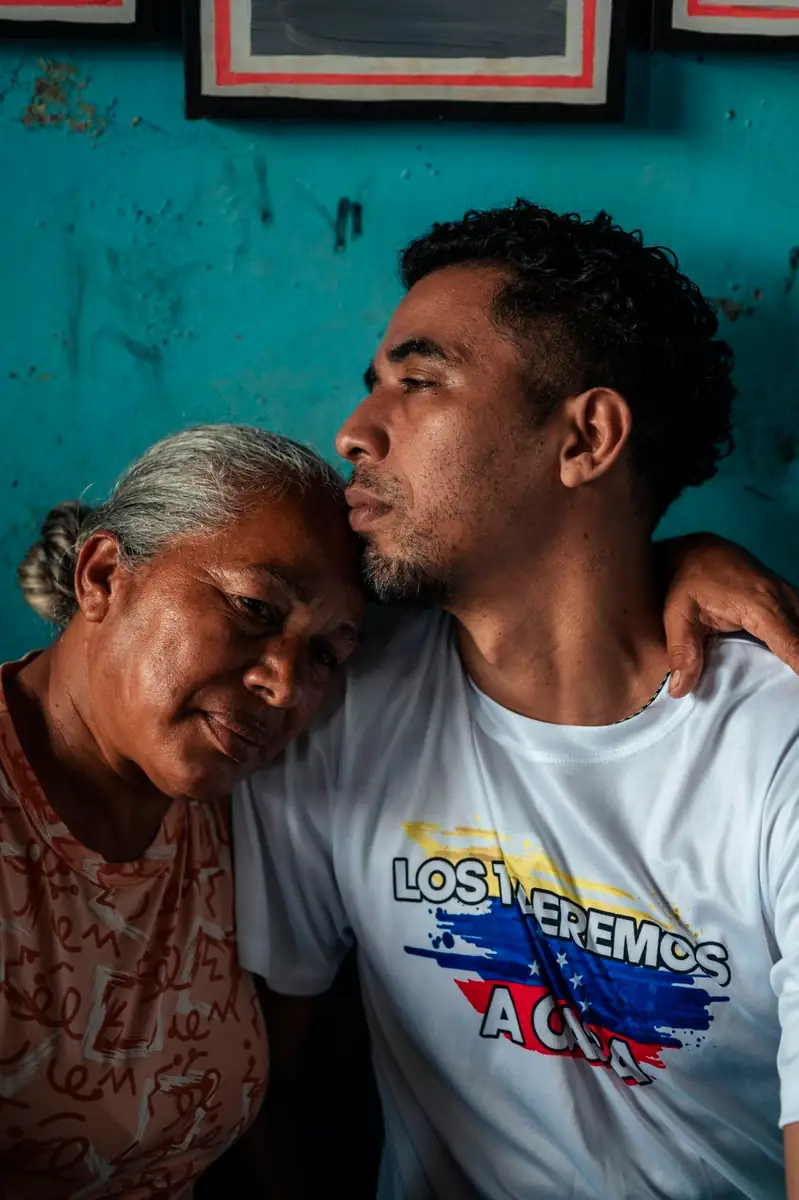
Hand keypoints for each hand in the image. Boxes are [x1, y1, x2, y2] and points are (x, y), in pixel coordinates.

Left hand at [659, 533, 798, 697]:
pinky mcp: (786, 596)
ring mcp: (788, 595)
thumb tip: (681, 690)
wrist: (694, 549)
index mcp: (759, 606)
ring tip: (791, 677)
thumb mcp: (676, 613)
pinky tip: (793, 655)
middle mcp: (782, 599)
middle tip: (790, 692)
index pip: (793, 642)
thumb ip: (682, 650)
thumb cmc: (685, 580)